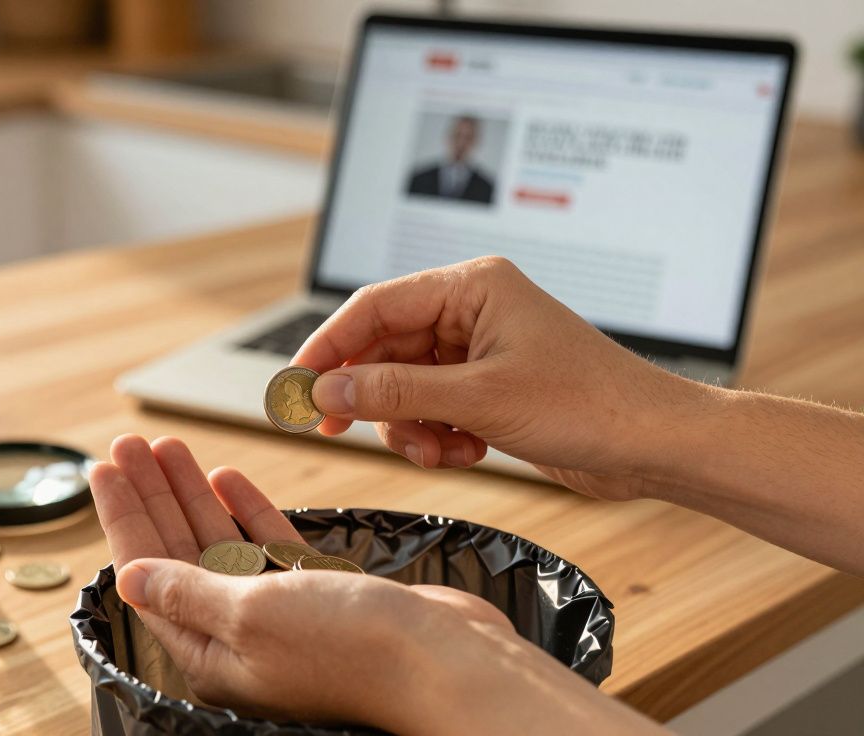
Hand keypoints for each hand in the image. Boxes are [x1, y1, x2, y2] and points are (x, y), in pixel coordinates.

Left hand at [90, 434, 663, 733]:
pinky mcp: (322, 592)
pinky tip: (225, 477)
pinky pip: (268, 544)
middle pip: (178, 550)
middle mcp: (241, 634)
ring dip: (193, 493)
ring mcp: (281, 612)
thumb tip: (129, 578)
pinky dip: (246, 508)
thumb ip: (188, 591)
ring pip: (221, 540)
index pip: (148, 569)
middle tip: (128, 445)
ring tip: (168, 448)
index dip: (124, 514)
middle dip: (152, 494)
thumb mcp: (251, 615)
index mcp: (212, 651)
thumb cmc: (354, 649)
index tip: (103, 466)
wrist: (447, 661)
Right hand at [295, 257, 708, 500]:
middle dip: (370, 396)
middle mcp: (473, 312)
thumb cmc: (590, 404)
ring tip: (434, 450)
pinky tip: (463, 451)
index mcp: (473, 287)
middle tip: (336, 429)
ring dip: (408, 425)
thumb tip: (329, 389)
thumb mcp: (480, 399)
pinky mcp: (490, 389)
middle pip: (385, 349)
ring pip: (405, 386)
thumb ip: (397, 392)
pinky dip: (436, 436)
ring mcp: (481, 352)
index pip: (375, 306)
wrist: (655, 445)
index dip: (328, 345)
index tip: (296, 383)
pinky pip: (433, 409)